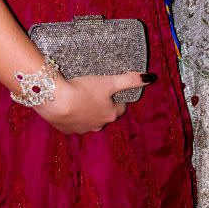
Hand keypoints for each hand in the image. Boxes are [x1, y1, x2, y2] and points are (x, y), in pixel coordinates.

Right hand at [36, 71, 155, 134]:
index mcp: (111, 114)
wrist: (57, 101)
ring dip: (87, 111)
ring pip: (89, 120)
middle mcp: (98, 125)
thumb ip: (130, 80)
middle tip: (95, 91)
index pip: (120, 107)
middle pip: (105, 114)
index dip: (116, 98)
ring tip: (80, 96)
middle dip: (102, 105)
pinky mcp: (66, 130)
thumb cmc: (85, 90)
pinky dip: (72, 115)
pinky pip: (73, 122)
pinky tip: (68, 104)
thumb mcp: (109, 82)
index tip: (111, 89)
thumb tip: (152, 78)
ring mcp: (82, 129)